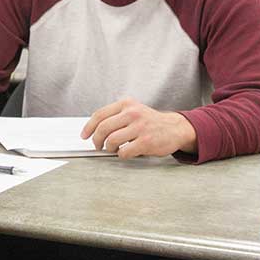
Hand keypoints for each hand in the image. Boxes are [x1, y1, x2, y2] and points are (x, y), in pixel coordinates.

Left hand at [80, 98, 197, 158]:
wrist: (175, 128)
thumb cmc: (151, 121)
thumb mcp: (134, 110)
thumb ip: (116, 116)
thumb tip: (94, 129)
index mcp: (127, 104)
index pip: (100, 114)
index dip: (88, 127)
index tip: (84, 135)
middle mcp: (132, 113)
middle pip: (103, 128)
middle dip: (96, 140)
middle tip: (98, 146)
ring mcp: (140, 127)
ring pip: (111, 140)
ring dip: (109, 148)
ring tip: (113, 149)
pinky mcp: (146, 141)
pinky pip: (124, 152)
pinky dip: (121, 155)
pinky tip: (126, 152)